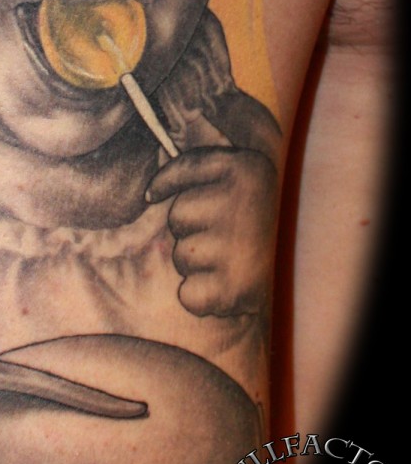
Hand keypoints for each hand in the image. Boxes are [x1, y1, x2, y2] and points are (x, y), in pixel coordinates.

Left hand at [145, 145, 276, 317]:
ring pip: (182, 255)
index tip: (158, 194)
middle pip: (179, 216)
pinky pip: (188, 294)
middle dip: (192, 228)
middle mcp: (245, 203)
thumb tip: (149, 197)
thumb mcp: (231, 171)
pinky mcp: (234, 288)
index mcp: (248, 167)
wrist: (313, 259)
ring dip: (197, 262)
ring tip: (231, 260)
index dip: (168, 182)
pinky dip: (198, 296)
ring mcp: (239, 246)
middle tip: (229, 234)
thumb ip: (186, 169)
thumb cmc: (254, 216)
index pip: (185, 167)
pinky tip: (225, 286)